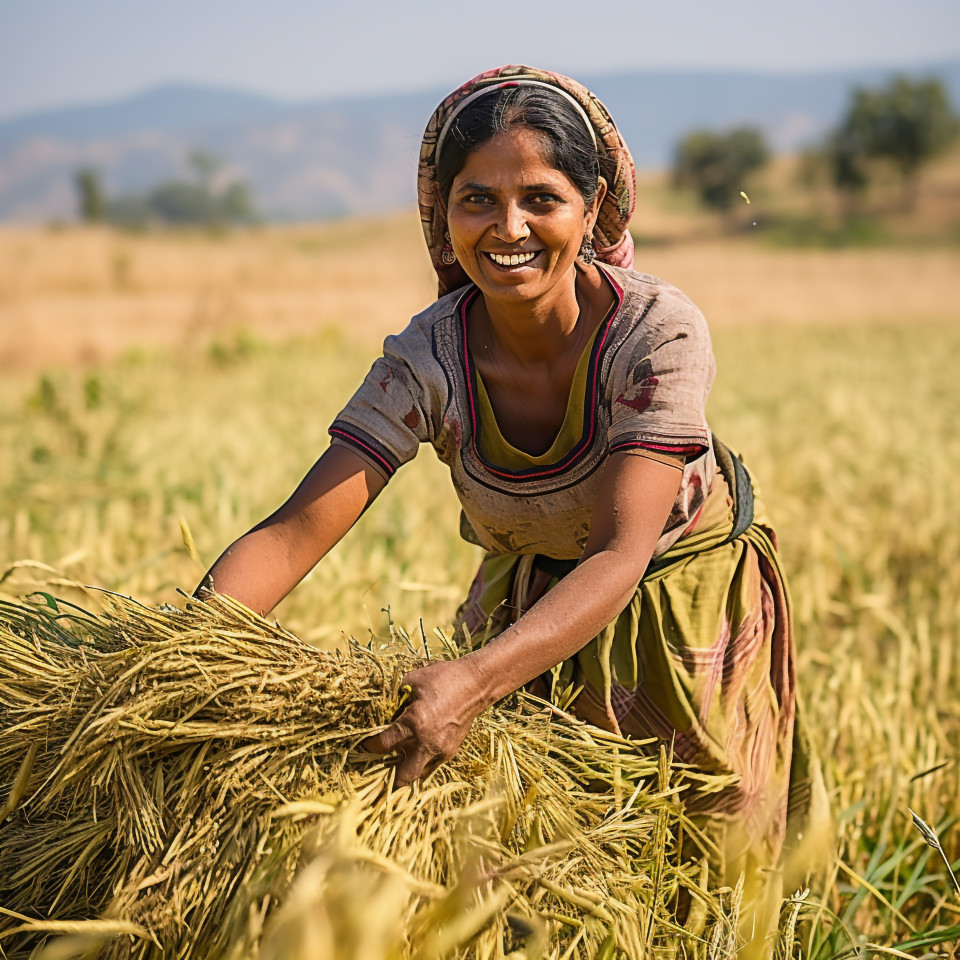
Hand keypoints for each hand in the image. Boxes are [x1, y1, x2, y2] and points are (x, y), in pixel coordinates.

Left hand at [361, 657, 489, 785]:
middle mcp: (426, 742)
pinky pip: (432, 764)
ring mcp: (440, 750)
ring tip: (400, 759)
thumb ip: (395, 695)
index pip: (383, 746)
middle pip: (401, 776)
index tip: (366, 743)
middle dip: (389, 774)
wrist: (476, 684)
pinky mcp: (451, 751)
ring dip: (408, 769)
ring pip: (419, 774)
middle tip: (383, 763)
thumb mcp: (413, 680)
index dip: (370, 746)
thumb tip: (381, 703)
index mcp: (413, 724)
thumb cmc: (443, 678)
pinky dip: (423, 760)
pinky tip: (419, 748)